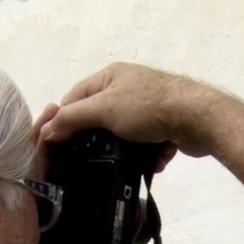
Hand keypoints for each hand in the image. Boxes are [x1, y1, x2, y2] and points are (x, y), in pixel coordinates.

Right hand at [41, 62, 216, 152]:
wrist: (198, 118)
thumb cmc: (147, 108)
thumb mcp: (103, 110)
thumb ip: (73, 119)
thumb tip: (46, 131)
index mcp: (111, 76)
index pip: (75, 97)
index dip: (63, 119)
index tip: (56, 144)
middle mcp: (129, 87)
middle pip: (100, 116)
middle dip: (96, 138)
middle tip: (86, 160)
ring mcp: (149, 107)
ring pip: (125, 134)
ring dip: (124, 151)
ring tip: (120, 166)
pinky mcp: (167, 125)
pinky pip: (148, 143)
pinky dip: (148, 155)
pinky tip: (151, 164)